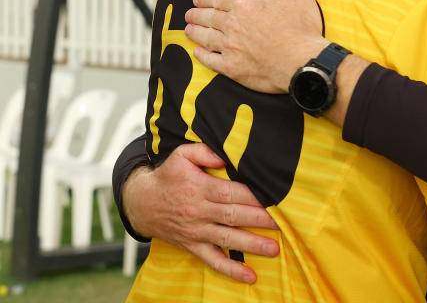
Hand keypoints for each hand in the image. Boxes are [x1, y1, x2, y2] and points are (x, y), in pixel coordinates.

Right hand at [122, 143, 278, 282]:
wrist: (140, 203)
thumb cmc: (167, 176)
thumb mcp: (181, 155)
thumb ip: (204, 151)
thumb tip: (225, 155)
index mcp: (200, 188)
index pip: (231, 193)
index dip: (253, 196)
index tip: (275, 198)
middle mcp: (199, 211)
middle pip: (234, 216)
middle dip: (260, 220)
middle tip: (284, 223)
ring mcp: (197, 231)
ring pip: (228, 239)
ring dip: (252, 245)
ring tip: (274, 249)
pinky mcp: (193, 246)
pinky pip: (213, 260)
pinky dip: (231, 270)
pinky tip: (250, 276)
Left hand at [185, 0, 327, 92]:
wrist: (303, 61)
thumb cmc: (301, 25)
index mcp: (243, 4)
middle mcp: (232, 25)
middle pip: (207, 17)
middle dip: (196, 14)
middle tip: (189, 14)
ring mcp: (230, 47)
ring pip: (204, 37)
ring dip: (194, 32)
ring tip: (189, 30)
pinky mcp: (233, 68)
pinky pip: (210, 60)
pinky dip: (201, 55)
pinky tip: (197, 52)